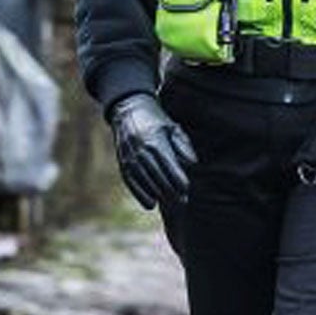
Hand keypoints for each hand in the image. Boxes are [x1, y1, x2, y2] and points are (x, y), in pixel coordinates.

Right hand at [108, 92, 196, 209]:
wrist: (128, 110)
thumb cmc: (157, 121)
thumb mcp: (173, 128)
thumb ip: (184, 146)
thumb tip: (192, 164)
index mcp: (156, 140)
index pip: (169, 164)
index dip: (178, 178)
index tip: (187, 189)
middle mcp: (141, 150)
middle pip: (157, 176)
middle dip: (170, 191)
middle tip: (182, 201)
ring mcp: (130, 157)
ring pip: (144, 181)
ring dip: (158, 195)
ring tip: (170, 204)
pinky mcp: (123, 162)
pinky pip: (131, 182)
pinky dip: (140, 194)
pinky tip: (150, 204)